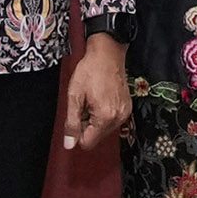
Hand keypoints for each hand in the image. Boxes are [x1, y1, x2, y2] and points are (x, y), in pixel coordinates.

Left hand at [57, 32, 129, 153]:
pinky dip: (104, 114)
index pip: (88, 142)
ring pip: (104, 129)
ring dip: (95, 120)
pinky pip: (112, 120)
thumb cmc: (91, 70)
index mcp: (105, 117)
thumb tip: (69, 144)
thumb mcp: (74, 96)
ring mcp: (125, 112)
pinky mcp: (127, 107)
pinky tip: (101, 99)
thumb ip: (71, 123)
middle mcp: (119, 117)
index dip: (77, 132)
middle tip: (84, 105)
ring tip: (93, 100)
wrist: (107, 53)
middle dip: (87, 125)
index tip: (76, 116)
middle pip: (97, 136)